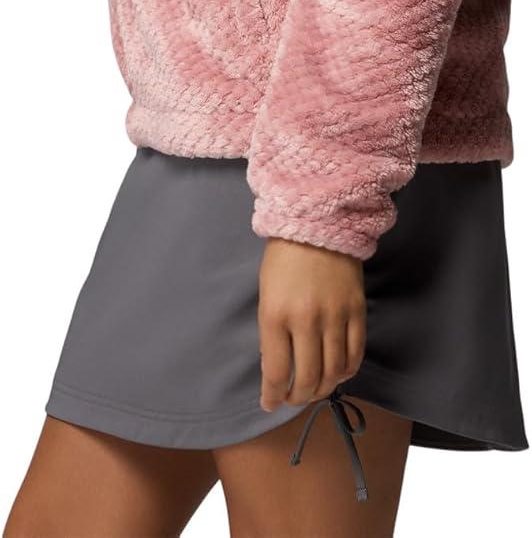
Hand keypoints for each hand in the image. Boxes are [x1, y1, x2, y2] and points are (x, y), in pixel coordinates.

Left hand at [257, 237, 366, 410]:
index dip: (273, 396)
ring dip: (322, 389)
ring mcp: (335, 316)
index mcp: (275, 314)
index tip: (270, 404)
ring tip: (313, 389)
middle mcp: (306, 320)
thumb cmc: (284, 259)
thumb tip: (277, 371)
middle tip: (292, 399)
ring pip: (333, 372)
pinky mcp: (357, 310)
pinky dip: (346, 372)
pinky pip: (355, 354)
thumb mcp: (266, 296)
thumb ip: (271, 334)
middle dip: (297, 398)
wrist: (318, 223)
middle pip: (306, 379)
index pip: (276, 372)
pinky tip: (336, 373)